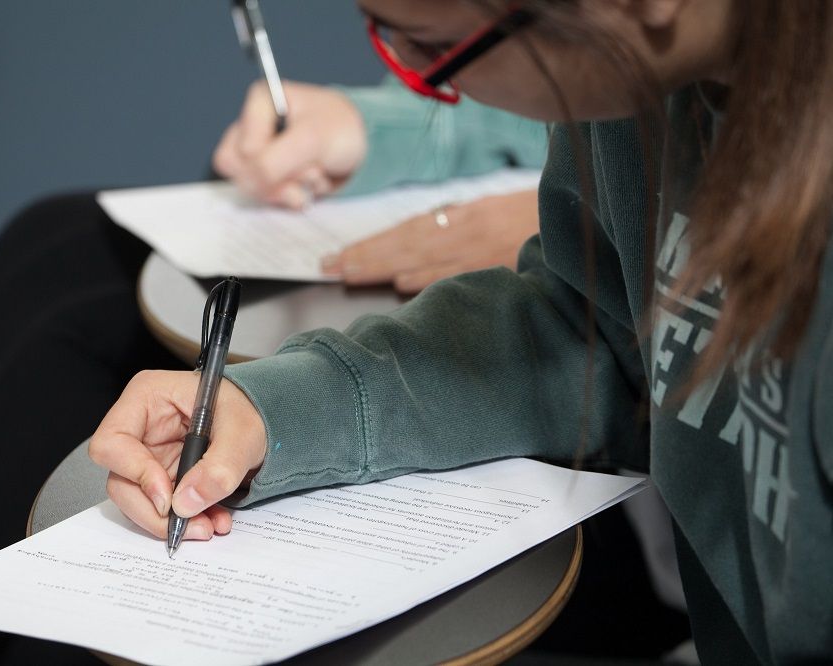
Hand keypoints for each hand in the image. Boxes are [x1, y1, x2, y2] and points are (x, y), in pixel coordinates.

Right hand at [89, 371, 266, 541]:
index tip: (168, 498)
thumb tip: (186, 503)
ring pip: (137, 501)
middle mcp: (138, 427)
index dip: (134, 473)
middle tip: (191, 526)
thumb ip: (218, 467)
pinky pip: (160, 508)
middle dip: (155, 512)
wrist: (261, 421)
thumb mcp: (243, 432)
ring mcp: (147, 454)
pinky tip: (211, 519)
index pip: (112, 442)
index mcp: (146, 398)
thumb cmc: (246, 409)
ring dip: (172, 522)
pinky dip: (184, 519)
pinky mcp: (159, 476)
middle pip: (120, 480)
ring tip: (209, 525)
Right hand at [212, 80, 366, 208]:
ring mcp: (260, 152)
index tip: (302, 158)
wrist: (364, 147)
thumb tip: (247, 182)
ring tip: (316, 174)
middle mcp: (254, 126)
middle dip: (280, 180)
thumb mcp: (312, 139)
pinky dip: (293, 197)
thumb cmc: (342, 129)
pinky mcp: (270, 174)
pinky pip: (267, 196)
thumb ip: (275, 160)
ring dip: (290, 189)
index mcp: (261, 103)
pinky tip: (311, 185)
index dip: (269, 164)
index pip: (242, 150)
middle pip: (241, 171)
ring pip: (253, 187)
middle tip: (310, 171)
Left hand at [320, 190, 539, 293]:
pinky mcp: (497, 266)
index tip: (340, 255)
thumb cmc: (536, 217)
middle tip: (328, 266)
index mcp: (462, 215)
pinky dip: (427, 278)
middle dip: (364, 256)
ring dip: (382, 266)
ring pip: (421, 258)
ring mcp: (480, 250)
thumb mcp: (492, 212)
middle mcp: (464, 231)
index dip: (370, 243)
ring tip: (348, 273)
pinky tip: (400, 285)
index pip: (404, 230)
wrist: (584, 214)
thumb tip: (413, 260)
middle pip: (403, 244)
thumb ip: (456, 227)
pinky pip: (455, 272)